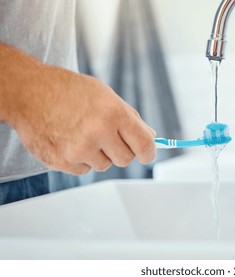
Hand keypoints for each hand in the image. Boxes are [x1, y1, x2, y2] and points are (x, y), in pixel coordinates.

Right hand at [7, 64, 155, 174]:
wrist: (28, 92)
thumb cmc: (67, 90)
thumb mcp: (105, 95)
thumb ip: (130, 118)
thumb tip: (150, 136)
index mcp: (113, 112)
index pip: (144, 145)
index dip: (148, 152)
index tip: (147, 154)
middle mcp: (98, 131)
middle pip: (126, 159)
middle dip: (121, 150)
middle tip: (107, 137)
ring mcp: (79, 149)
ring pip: (105, 165)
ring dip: (99, 154)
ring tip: (83, 134)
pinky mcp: (63, 161)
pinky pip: (84, 170)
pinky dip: (80, 160)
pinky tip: (70, 141)